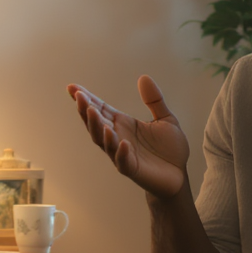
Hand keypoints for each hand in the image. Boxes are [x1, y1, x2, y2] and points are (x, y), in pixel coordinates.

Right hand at [68, 76, 189, 198]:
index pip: (100, 109)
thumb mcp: (165, 119)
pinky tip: (121, 142)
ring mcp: (123, 154)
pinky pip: (123, 161)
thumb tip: (143, 77)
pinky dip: (120, 152)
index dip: (86, 98)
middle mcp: (118, 138)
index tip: (72, 87)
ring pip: (104, 141)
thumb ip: (154, 100)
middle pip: (96, 123)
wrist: (179, 175)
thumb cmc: (168, 149)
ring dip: (97, 127)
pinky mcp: (133, 169)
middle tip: (79, 96)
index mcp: (122, 124)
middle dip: (86, 110)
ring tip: (92, 112)